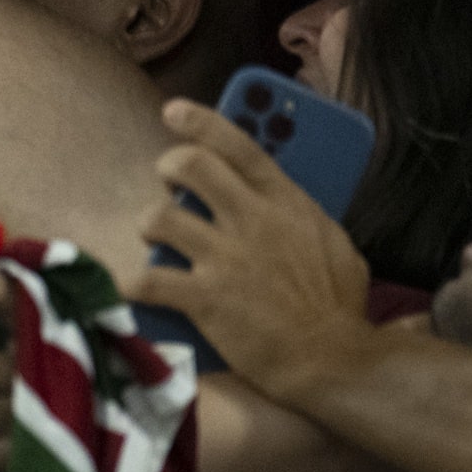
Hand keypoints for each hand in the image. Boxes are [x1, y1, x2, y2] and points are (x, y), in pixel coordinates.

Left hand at [126, 99, 376, 401]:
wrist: (332, 360)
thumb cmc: (338, 308)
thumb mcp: (335, 246)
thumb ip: (303, 216)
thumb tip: (280, 201)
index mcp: (287, 204)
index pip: (241, 146)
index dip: (202, 122)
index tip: (173, 111)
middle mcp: (254, 221)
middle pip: (191, 166)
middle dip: (169, 168)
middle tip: (169, 186)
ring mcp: (227, 258)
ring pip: (160, 218)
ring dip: (150, 226)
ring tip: (158, 242)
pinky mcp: (205, 297)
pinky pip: (147, 279)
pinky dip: (133, 284)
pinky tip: (135, 289)